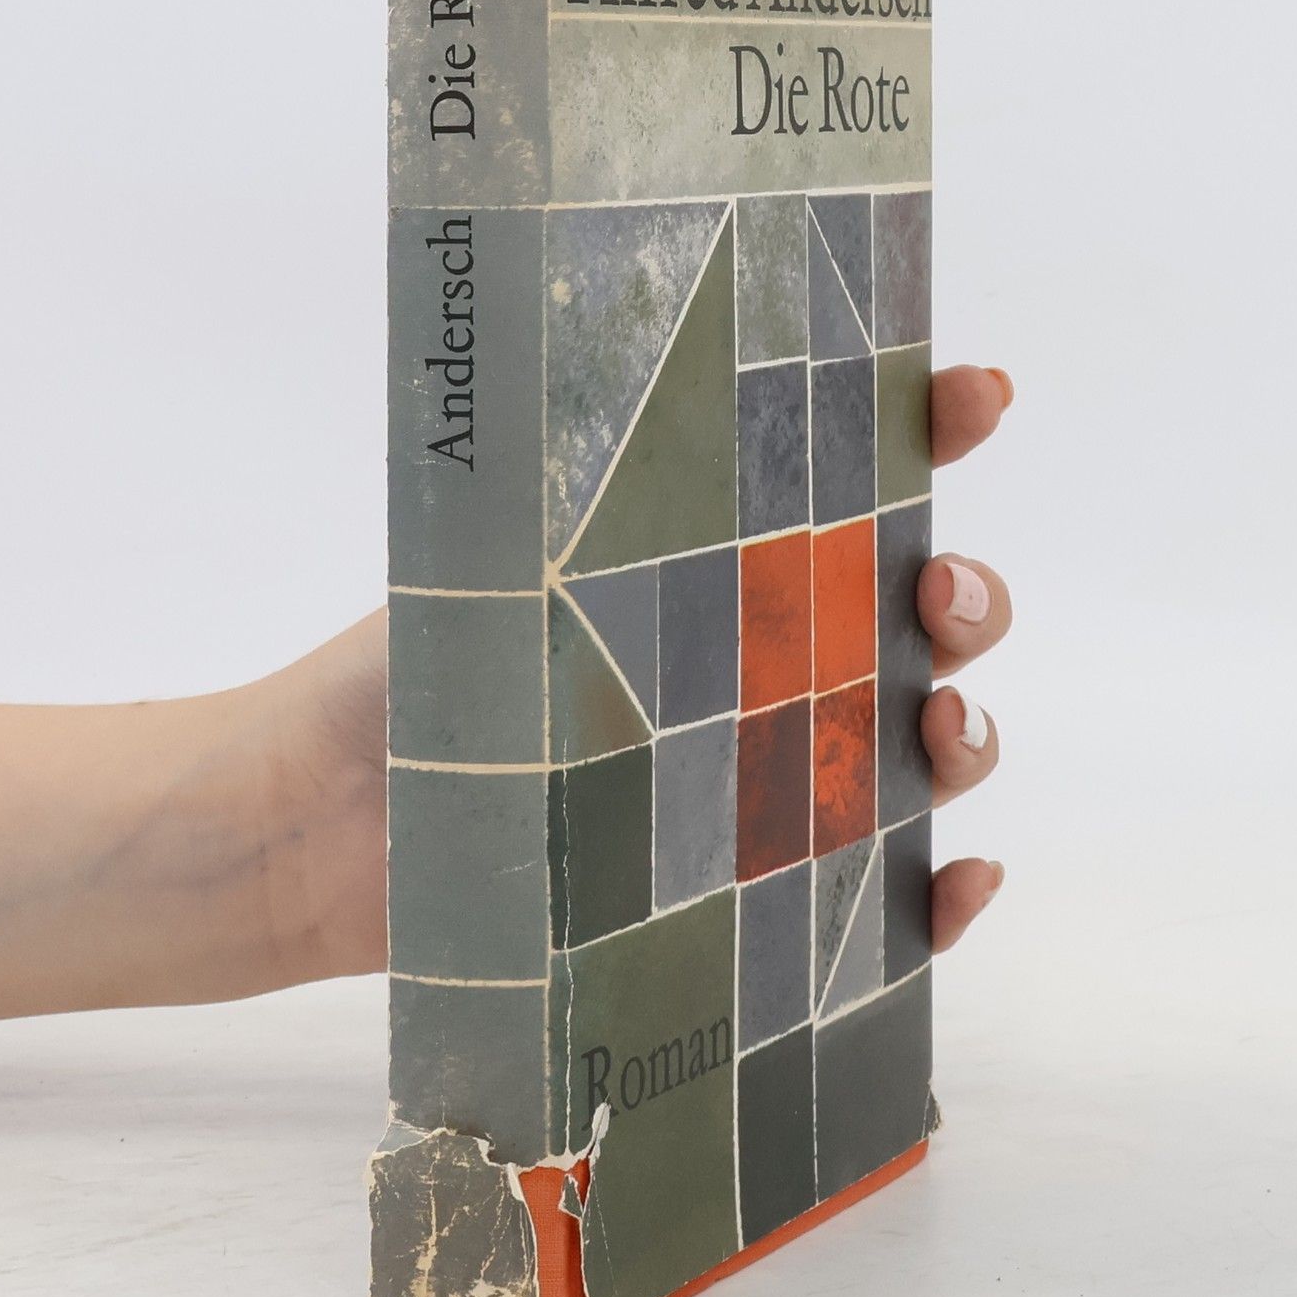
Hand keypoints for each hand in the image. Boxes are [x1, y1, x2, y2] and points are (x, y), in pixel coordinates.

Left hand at [259, 362, 1015, 980]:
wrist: (320, 829)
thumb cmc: (406, 676)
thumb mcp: (501, 565)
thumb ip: (595, 507)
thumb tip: (668, 393)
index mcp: (709, 563)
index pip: (843, 480)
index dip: (930, 426)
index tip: (976, 393)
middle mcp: (755, 664)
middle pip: (914, 622)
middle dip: (966, 596)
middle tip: (938, 596)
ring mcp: (758, 779)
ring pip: (915, 750)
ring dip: (968, 732)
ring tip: (940, 729)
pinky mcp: (742, 891)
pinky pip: (874, 902)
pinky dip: (938, 897)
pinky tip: (959, 875)